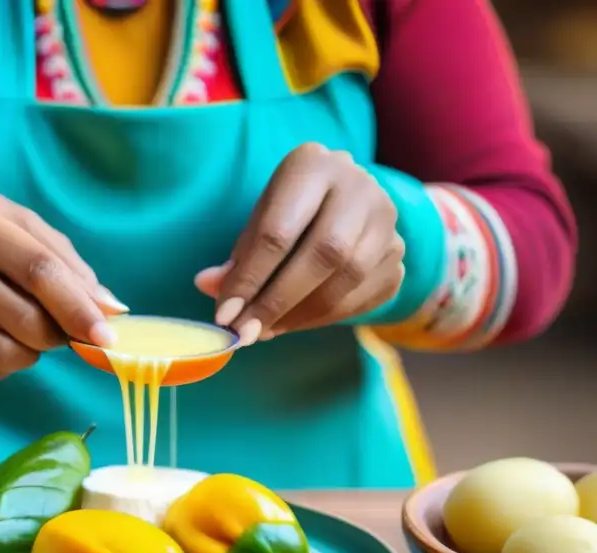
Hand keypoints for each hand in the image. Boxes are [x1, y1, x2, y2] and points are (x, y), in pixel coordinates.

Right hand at [0, 189, 125, 382]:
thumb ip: (70, 268)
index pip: (38, 270)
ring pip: (3, 352)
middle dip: (58, 335)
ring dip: (31, 353)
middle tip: (62, 333)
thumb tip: (111, 312)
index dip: (77, 307)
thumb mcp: (25, 232)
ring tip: (24, 332)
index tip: (106, 337)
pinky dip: (2, 365)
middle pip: (24, 318)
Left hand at [194, 143, 404, 344]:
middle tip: (246, 332)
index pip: (279, 230)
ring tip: (266, 331)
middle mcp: (358, 186)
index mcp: (312, 165)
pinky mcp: (398, 253)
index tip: (225, 315)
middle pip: (324, 253)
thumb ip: (238, 257)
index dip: (250, 278)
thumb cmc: (290, 212)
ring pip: (349, 277)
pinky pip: (366, 296)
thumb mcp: (258, 223)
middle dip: (278, 301)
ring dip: (302, 314)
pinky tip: (295, 323)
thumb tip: (208, 286)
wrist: (345, 203)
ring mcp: (386, 219)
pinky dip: (326, 318)